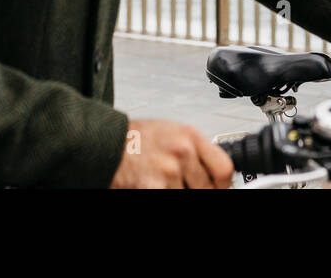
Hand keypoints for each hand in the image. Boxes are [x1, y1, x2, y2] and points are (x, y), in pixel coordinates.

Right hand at [109, 119, 233, 188]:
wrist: (105, 143)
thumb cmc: (136, 138)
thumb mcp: (171, 132)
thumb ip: (194, 149)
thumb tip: (212, 169)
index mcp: (190, 136)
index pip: (224, 168)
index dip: (223, 183)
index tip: (218, 187)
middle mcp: (182, 152)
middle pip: (208, 188)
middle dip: (198, 190)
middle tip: (185, 185)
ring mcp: (169, 170)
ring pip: (188, 194)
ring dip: (176, 191)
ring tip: (163, 181)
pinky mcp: (153, 187)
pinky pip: (170, 196)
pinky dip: (164, 192)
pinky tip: (154, 185)